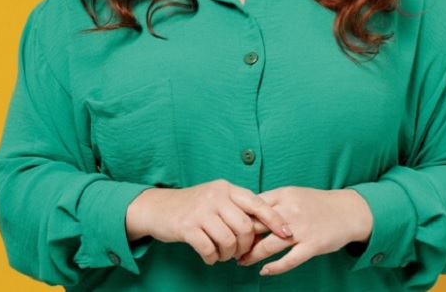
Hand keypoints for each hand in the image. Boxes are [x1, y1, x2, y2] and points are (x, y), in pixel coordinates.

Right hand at [126, 179, 292, 264]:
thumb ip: (237, 207)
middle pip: (245, 226)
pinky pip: (209, 249)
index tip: (287, 233)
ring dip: (229, 254)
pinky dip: (212, 258)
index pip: (257, 203)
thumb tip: (266, 226)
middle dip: (246, 245)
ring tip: (223, 255)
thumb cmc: (192, 206)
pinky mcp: (187, 226)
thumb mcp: (215, 198)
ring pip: (228, 240)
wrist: (157, 207)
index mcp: (225, 188)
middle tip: (240, 252)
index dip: (274, 220)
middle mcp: (214, 196)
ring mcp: (200, 211)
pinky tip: (210, 257)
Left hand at [238, 187, 371, 275]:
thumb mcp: (292, 194)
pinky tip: (264, 271)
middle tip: (229, 247)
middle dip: (240, 239)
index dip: (237, 219)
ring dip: (252, 255)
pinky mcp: (313, 245)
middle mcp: (290, 212)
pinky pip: (290, 260)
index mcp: (282, 196)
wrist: (348, 211)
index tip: (226, 227)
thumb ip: (271, 202)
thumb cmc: (316, 203)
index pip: (252, 207)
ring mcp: (301, 230)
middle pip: (256, 226)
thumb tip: (244, 212)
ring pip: (269, 245)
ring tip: (241, 261)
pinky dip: (275, 267)